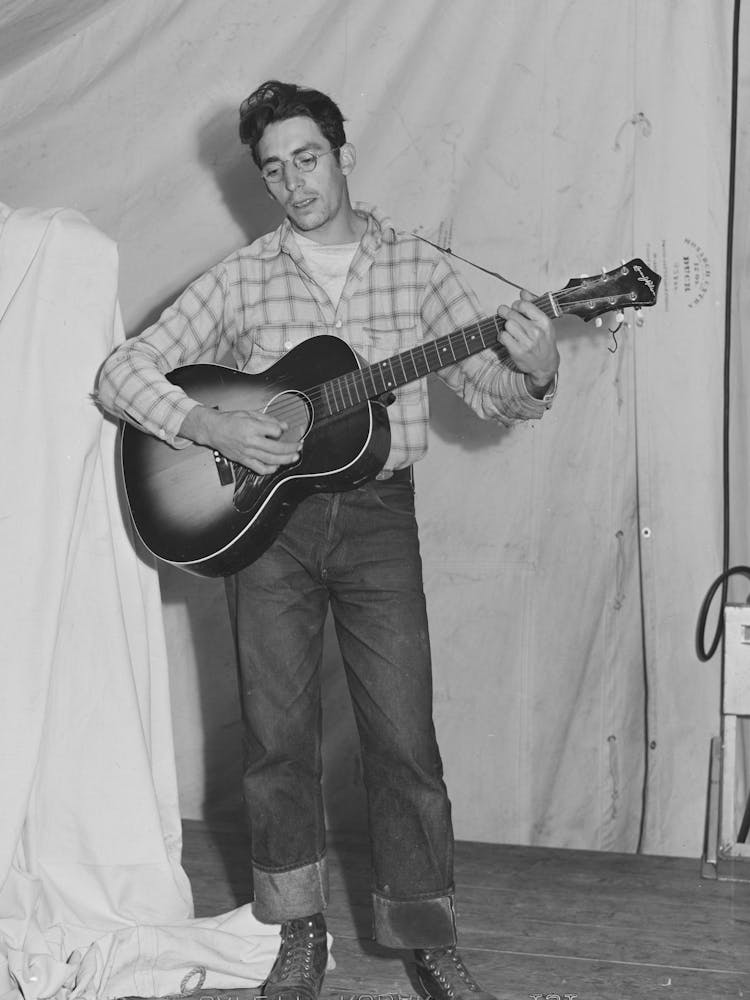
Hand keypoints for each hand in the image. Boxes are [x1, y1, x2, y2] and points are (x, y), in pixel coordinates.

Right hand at [180, 404, 302, 473]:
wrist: (212, 429)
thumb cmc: (230, 420)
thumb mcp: (250, 413)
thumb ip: (268, 420)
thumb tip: (283, 425)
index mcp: (252, 427)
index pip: (275, 431)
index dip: (282, 431)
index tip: (284, 430)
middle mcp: (250, 441)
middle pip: (276, 448)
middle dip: (291, 448)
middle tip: (299, 446)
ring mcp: (247, 452)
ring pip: (271, 460)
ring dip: (285, 460)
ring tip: (294, 457)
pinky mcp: (243, 460)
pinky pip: (260, 468)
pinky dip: (271, 469)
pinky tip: (277, 465)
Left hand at [496, 289, 559, 395]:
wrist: (545, 364)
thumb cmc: (544, 341)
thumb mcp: (543, 322)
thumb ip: (533, 305)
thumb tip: (523, 292)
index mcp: (544, 322)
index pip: (524, 305)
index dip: (516, 305)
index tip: (515, 308)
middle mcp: (536, 332)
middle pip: (512, 315)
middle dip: (506, 313)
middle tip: (504, 314)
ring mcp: (527, 343)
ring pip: (507, 325)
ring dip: (506, 326)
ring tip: (510, 330)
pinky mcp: (518, 352)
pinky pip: (503, 337)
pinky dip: (502, 336)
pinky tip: (507, 338)